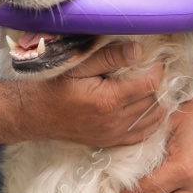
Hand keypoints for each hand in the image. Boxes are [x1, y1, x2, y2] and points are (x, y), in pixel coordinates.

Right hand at [25, 42, 167, 147]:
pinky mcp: (108, 141)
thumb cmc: (53, 85)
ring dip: (157, 104)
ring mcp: (112, 134)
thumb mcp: (78, 65)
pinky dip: (150, 123)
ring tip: (156, 88)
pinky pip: (139, 136)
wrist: (34, 114)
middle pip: (152, 102)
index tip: (158, 59)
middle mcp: (114, 121)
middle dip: (158, 85)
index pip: (148, 85)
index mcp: (108, 100)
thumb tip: (137, 50)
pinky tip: (152, 112)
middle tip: (157, 71)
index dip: (157, 70)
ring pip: (150, 120)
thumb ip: (109, 57)